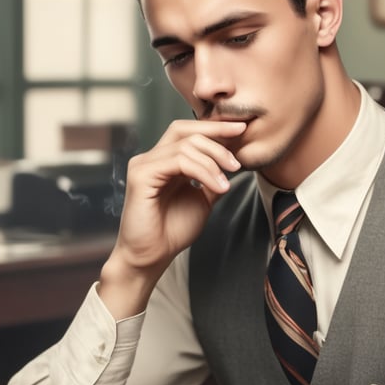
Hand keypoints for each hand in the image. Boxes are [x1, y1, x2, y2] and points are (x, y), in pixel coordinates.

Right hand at [99, 119, 245, 318]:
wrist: (152, 257)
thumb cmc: (172, 232)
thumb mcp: (203, 200)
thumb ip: (213, 179)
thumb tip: (235, 162)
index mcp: (165, 162)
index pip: (189, 133)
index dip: (215, 128)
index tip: (242, 129)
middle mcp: (152, 159)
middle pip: (184, 129)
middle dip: (215, 131)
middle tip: (241, 139)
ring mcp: (144, 165)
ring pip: (185, 145)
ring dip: (213, 160)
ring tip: (228, 180)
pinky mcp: (141, 175)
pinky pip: (178, 161)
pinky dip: (203, 171)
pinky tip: (218, 186)